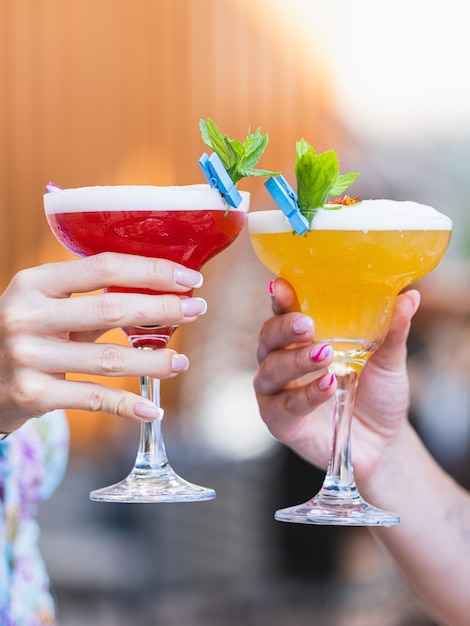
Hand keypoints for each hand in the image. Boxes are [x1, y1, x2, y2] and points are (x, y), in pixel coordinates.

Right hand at [0, 253, 205, 432]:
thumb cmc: (27, 333)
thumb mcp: (47, 305)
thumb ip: (91, 298)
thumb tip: (160, 292)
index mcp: (34, 283)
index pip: (103, 267)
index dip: (151, 271)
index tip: (187, 277)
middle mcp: (27, 316)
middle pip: (111, 309)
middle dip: (163, 309)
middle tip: (197, 309)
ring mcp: (28, 356)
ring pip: (109, 359)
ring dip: (153, 361)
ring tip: (180, 361)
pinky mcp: (33, 394)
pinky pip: (93, 398)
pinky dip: (128, 406)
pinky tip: (153, 408)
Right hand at [254, 278, 419, 487]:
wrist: (383, 441)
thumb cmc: (377, 392)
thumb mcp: (388, 359)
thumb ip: (392, 329)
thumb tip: (410, 297)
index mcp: (299, 338)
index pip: (283, 312)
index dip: (281, 298)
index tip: (283, 286)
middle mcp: (280, 359)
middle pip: (268, 337)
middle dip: (284, 327)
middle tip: (308, 325)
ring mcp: (276, 391)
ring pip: (272, 369)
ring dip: (296, 360)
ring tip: (325, 355)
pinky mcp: (279, 421)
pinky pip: (284, 406)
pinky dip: (304, 395)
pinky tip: (327, 386)